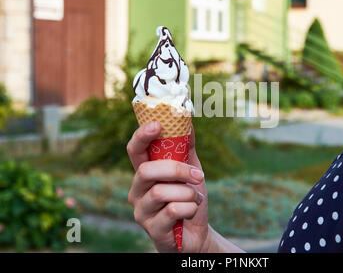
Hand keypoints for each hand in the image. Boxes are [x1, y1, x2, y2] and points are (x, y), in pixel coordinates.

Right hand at [127, 122, 209, 252]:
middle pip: (146, 170)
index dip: (142, 136)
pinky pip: (173, 210)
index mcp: (144, 172)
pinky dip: (190, 208)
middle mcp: (137, 190)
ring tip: (196, 198)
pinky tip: (192, 212)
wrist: (198, 232)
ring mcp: (142, 211)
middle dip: (176, 170)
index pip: (134, 150)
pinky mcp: (152, 229)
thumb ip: (186, 147)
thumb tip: (188, 120)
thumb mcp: (191, 169)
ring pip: (161, 192)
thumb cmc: (189, 197)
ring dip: (188, 193)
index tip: (158, 125)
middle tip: (197, 175)